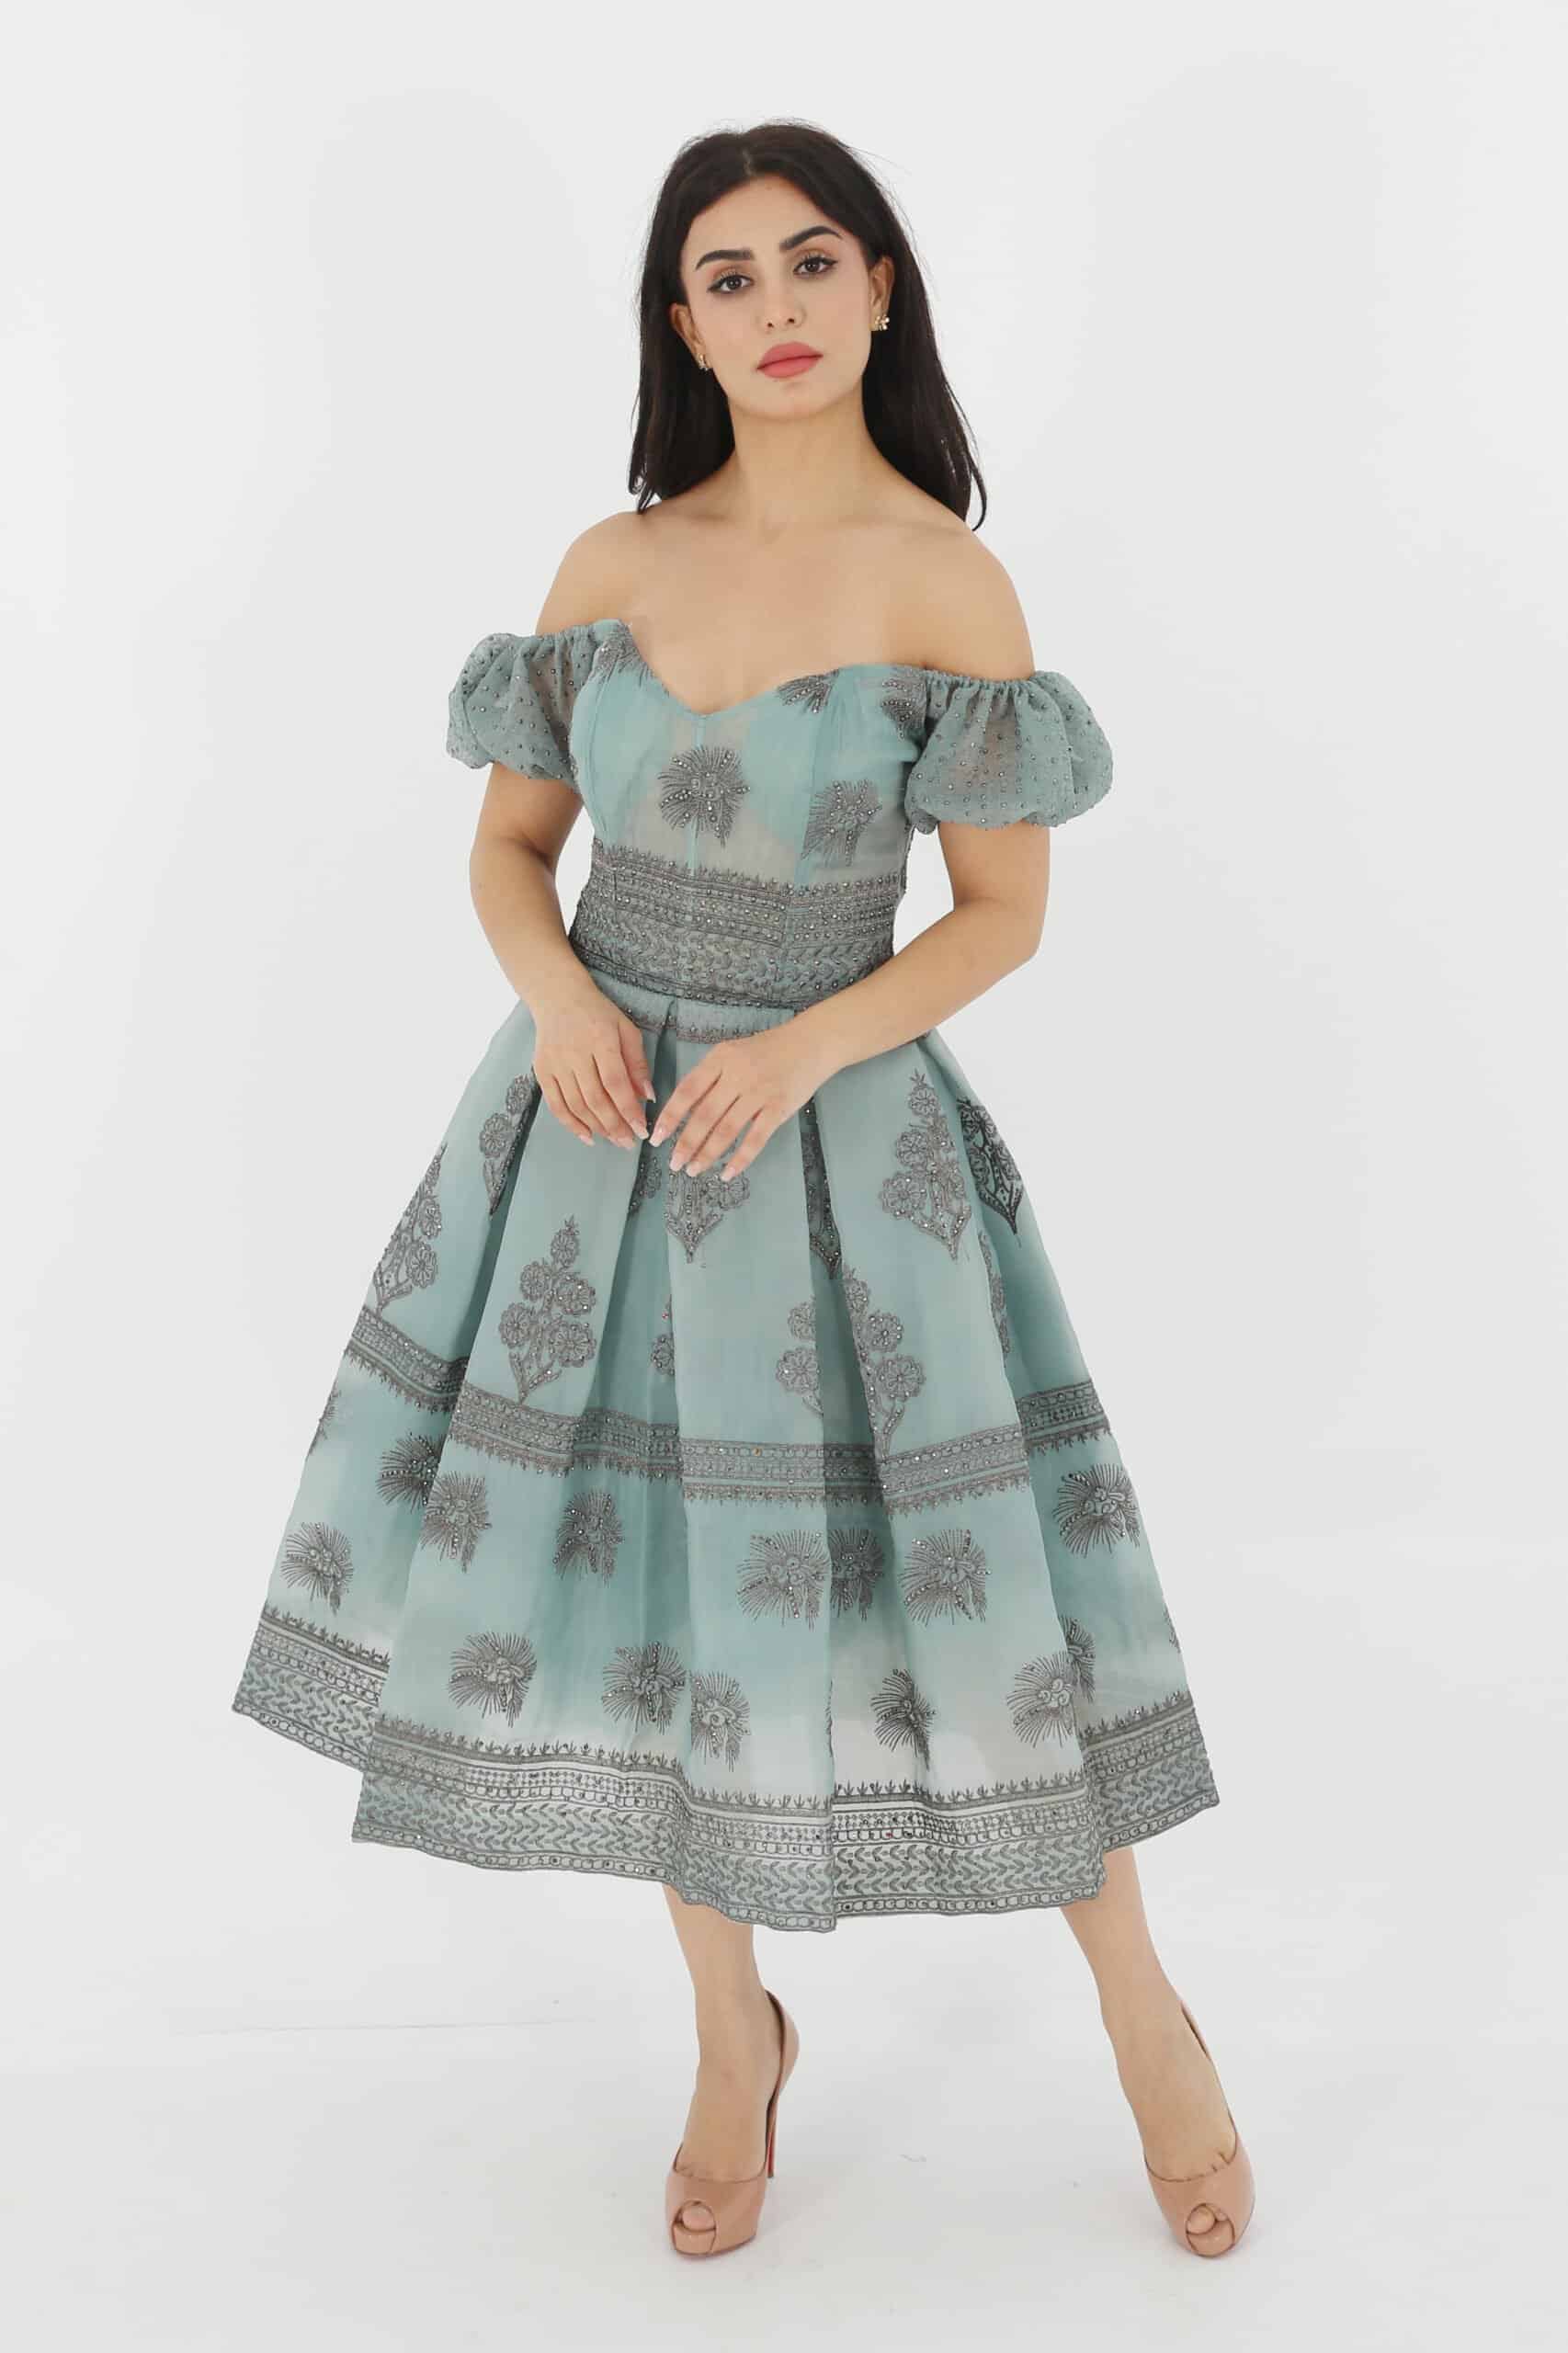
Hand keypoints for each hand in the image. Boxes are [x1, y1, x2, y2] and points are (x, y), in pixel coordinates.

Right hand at [532, 977, 653, 1147]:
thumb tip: (648, 1097)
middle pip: (595, 1098)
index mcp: (600, 1039)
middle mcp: (575, 1053)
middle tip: (629, 1142)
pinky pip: (555, 1104)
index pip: (615, 1083)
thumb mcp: (626, 1029)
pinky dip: (571, 1124)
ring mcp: (555, 1063)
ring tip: (614, 1140)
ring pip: (576, 1104)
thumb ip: (637, 1063)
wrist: (557, 997)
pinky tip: (587, 1137)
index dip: (628, 1110)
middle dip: (614, 1125)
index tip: (641, 1130)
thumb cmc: (598, 1013)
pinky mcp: (541, 1070)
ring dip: (597, 1127)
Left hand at [649, 1020, 838, 1180]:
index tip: (657, 1138)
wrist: (811, 1043)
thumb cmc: (767, 1050)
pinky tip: (728, 1173)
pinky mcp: (778, 1108)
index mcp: (720, 1058)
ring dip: (707, 1154)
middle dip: (686, 1143)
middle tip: (674, 1164)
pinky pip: (755, 1139)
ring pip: (727, 1130)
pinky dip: (740, 1159)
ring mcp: (759, 1092)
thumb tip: (685, 1112)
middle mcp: (737, 1075)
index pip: (688, 1090)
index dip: (670, 1117)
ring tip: (694, 1170)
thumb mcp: (732, 1053)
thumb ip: (711, 1078)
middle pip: (704, 1115)